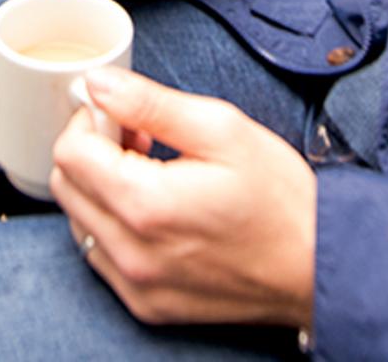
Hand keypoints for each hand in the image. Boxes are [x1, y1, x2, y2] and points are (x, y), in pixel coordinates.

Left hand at [53, 68, 315, 328]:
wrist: (320, 267)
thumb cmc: (281, 200)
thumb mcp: (222, 129)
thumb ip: (150, 103)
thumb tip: (97, 84)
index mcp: (146, 205)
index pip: (70, 152)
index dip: (90, 121)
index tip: (123, 116)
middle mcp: (132, 253)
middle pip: (67, 186)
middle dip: (92, 152)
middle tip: (138, 140)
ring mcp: (136, 284)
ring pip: (79, 221)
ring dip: (101, 190)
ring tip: (152, 175)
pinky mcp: (147, 304)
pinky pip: (102, 256)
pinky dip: (114, 227)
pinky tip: (156, 213)